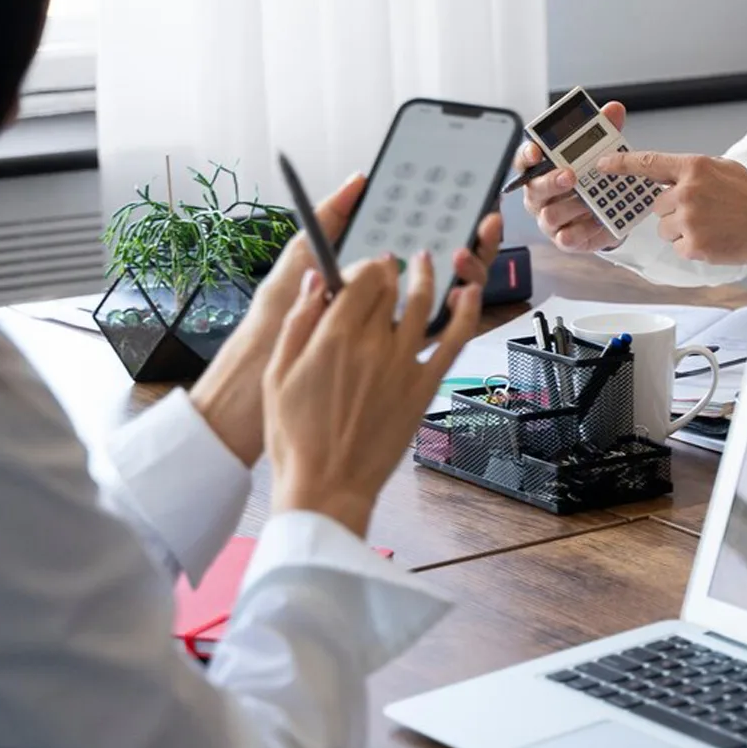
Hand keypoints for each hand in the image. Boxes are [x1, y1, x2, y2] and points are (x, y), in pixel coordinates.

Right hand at [263, 252, 480, 536]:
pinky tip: (469, 293)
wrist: (326, 484)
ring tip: (428, 262)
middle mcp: (373, 344)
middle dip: (392, 272)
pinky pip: (453, 341)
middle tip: (395, 264)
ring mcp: (403, 364)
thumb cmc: (295, 435)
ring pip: (423, 306)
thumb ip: (297, 322)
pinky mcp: (424, 386)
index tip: (366, 267)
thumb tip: (313, 279)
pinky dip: (466, 313)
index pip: (360, 280)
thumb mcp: (277, 374)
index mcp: (334, 337)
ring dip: (428, 278)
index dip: (365, 267)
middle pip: (390, 290)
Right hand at [520, 100, 628, 251]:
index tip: (537, 150)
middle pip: (535, 188)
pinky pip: (567, 238)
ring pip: (549, 214)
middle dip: (552, 181)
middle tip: (571, 175)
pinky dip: (583, 230)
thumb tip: (613, 109)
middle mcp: (540, 195)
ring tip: (590, 200)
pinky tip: (596, 221)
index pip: (525, 160)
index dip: (528, 154)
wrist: (611, 212)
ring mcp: (549, 218)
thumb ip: (604, 131)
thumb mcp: (600, 153)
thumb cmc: (594, 179)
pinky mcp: (564, 239)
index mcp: (542, 170)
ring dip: (571, 206)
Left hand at [607, 148, 746, 277]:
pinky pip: (678, 247)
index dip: (621, 165)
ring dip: (682, 230)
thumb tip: (670, 176)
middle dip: (674, 210)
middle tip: (704, 212)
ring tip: (713, 226)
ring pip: (664, 228)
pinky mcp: (694, 244)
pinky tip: (716, 239)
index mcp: (695, 167)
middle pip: (657, 204)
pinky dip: (693, 247)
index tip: (601, 166)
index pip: (649, 163)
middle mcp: (688, 191)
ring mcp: (690, 219)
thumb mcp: (725, 169)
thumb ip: (694, 171)